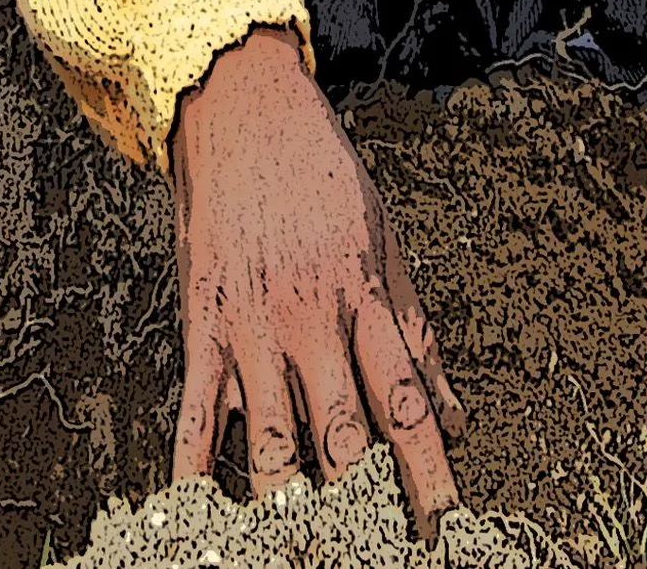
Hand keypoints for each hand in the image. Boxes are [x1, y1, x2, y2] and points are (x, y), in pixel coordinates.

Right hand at [168, 21, 460, 533]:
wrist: (246, 120)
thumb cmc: (324, 180)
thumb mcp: (387, 241)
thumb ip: (416, 332)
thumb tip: (454, 411)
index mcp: (366, 298)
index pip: (408, 399)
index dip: (428, 464)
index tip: (445, 514)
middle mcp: (311, 322)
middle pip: (341, 432)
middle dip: (360, 500)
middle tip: (373, 545)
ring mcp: (250, 330)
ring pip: (267, 441)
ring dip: (282, 501)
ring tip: (296, 548)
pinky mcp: (199, 331)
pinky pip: (192, 418)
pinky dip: (191, 476)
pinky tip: (195, 519)